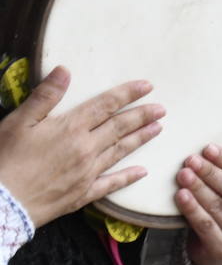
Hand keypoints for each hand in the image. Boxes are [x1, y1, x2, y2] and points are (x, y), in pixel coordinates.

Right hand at [0, 66, 163, 227]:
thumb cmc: (4, 160)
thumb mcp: (18, 122)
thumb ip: (45, 96)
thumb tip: (65, 70)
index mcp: (71, 128)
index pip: (107, 105)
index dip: (128, 94)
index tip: (148, 86)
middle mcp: (85, 149)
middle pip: (120, 127)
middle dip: (142, 116)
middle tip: (162, 109)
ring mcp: (86, 173)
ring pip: (120, 151)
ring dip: (141, 138)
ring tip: (159, 128)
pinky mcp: (81, 195)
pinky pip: (111, 185)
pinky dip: (128, 177)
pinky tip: (142, 172)